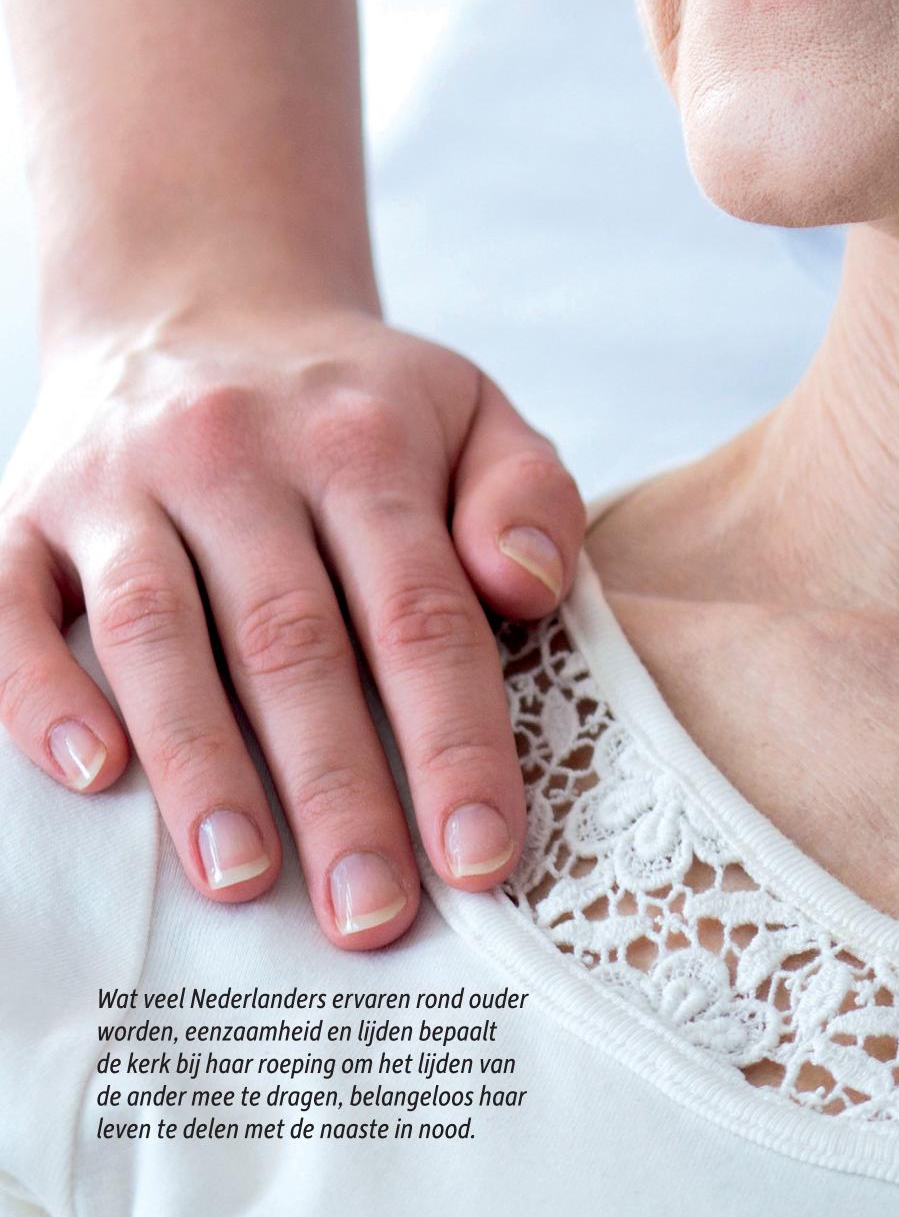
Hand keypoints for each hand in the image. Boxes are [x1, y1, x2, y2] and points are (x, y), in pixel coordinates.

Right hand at [0, 301, 583, 949]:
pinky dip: (44, 692)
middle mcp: (235, 451)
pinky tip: (90, 777)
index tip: (482, 858)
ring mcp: (120, 481)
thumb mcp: (472, 410)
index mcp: (360, 436)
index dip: (452, 740)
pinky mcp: (23, 513)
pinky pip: (11, 608)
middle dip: (337, 789)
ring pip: (156, 632)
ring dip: (199, 765)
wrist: (198, 299)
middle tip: (371, 917)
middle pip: (291, 639)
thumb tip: (523, 589)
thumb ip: (528, 496)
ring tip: (243, 880)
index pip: (418, 610)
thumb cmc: (354, 402)